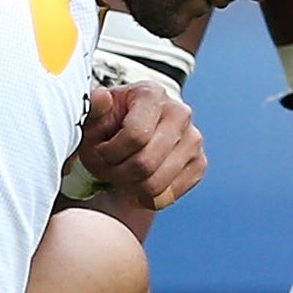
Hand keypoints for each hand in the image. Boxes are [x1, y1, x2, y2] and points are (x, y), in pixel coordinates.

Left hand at [76, 84, 206, 210]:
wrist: (132, 132)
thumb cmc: (110, 123)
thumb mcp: (94, 113)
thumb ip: (93, 108)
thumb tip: (101, 98)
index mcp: (152, 94)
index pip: (135, 135)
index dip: (109, 153)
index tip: (98, 153)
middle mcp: (179, 113)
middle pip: (145, 163)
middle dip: (117, 174)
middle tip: (106, 170)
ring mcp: (193, 139)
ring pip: (157, 184)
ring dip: (130, 188)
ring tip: (120, 177)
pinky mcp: (199, 163)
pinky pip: (169, 195)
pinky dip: (148, 198)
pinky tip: (137, 185)